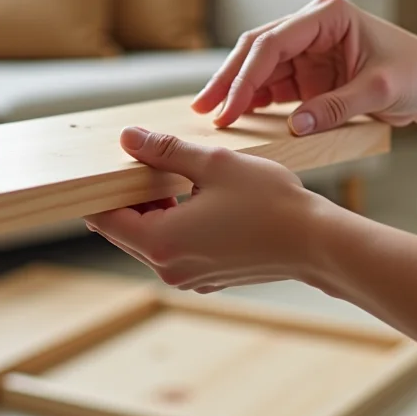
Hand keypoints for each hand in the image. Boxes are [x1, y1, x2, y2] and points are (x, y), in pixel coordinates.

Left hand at [84, 127, 328, 292]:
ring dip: (153, 209)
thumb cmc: (270, 202)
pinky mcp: (208, 278)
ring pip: (149, 240)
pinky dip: (175, 224)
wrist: (316, 243)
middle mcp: (169, 268)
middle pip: (125, 231)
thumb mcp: (214, 164)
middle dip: (128, 197)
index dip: (101, 189)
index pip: (106, 219)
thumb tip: (128, 137)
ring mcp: (189, 278)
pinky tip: (196, 198)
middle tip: (144, 162)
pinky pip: (175, 249)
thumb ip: (165, 151)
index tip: (109, 165)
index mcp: (161, 242)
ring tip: (173, 176)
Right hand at [193, 0, 416, 132]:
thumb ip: (338, 106)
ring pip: (258, 67)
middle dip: (229, 80)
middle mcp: (311, 25)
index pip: (274, 41)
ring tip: (212, 117)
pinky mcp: (307, 72)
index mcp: (328, 14)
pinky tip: (236, 116)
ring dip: (236, 92)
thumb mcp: (381, 90)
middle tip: (204, 110)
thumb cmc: (416, 73)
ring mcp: (307, 48)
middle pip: (256, 49)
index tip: (230, 107)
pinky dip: (254, 101)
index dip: (247, 75)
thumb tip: (295, 125)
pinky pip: (272, 85)